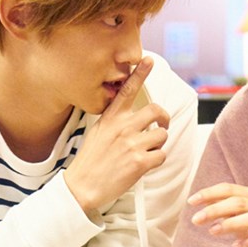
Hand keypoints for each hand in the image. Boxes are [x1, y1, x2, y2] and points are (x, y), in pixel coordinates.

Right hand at [64, 57, 170, 213]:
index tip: (148, 60)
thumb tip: (133, 116)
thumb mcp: (98, 132)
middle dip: (165, 118)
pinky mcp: (140, 163)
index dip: (140, 73)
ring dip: (160, 143)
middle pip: (156, 110)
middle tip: (163, 125)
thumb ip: (115, 121)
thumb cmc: (90, 160)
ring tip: (148, 150)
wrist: (82, 186)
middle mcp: (123, 127)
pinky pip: (162, 155)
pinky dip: (157, 160)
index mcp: (111, 118)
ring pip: (163, 134)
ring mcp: (132, 144)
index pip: (127, 90)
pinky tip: (146, 164)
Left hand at [188, 183, 247, 246]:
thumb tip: (199, 201)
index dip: (209, 193)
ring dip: (230, 224)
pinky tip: (235, 246)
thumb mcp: (238, 210)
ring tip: (212, 231)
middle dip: (215, 210)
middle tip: (196, 219)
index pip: (227, 189)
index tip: (191, 201)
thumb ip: (221, 205)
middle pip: (237, 203)